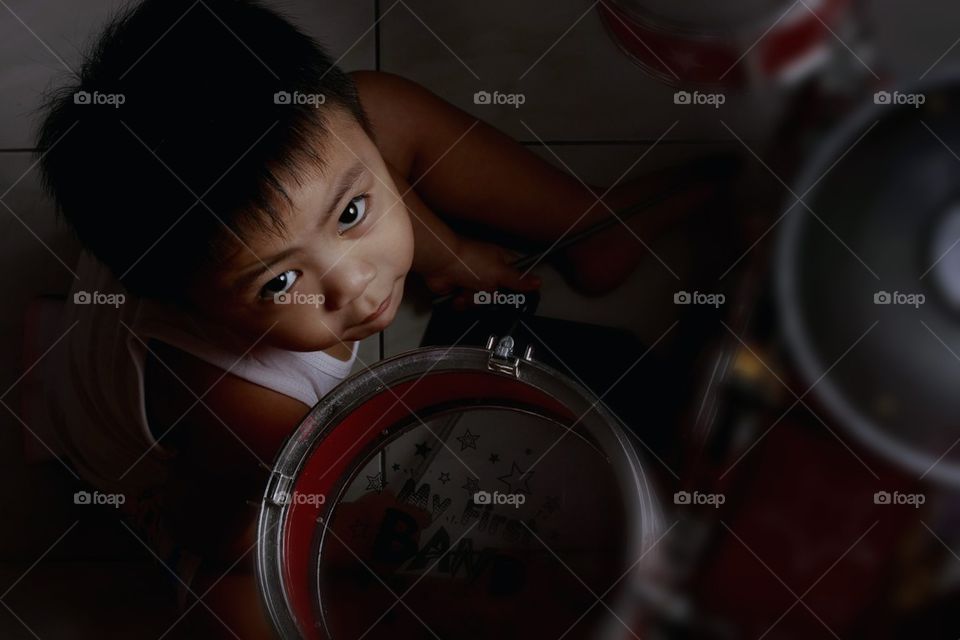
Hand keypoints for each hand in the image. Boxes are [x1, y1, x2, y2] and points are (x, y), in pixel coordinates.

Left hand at [421, 237, 540, 303]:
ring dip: (474, 300)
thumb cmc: (469, 261)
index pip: (519, 276)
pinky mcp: (460, 290)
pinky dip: (461, 301)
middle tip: (487, 291)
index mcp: (502, 262)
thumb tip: (539, 282)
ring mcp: (474, 281)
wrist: (440, 264)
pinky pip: (466, 304)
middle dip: (492, 297)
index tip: (522, 297)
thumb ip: (519, 280)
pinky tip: (458, 293)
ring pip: (482, 302)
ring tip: (468, 289)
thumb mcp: (500, 272)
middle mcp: (489, 272)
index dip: (521, 288)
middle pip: (500, 296)